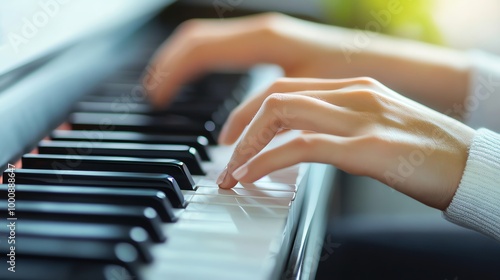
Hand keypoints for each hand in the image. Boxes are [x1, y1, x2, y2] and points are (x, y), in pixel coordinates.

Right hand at [144, 13, 467, 112]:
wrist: (378, 62)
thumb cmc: (348, 77)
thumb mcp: (303, 96)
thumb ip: (262, 113)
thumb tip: (231, 140)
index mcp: (264, 38)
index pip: (199, 48)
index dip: (172, 72)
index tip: (155, 97)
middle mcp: (259, 30)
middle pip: (195, 40)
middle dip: (169, 66)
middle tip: (153, 95)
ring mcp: (263, 34)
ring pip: (207, 43)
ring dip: (183, 65)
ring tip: (168, 91)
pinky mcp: (268, 44)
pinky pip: (222, 50)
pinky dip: (203, 67)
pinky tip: (202, 86)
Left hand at [216, 77, 474, 209]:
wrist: (472, 165)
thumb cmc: (423, 152)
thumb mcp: (374, 127)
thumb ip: (338, 125)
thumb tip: (299, 141)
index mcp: (353, 87)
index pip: (284, 87)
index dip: (249, 111)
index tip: (234, 137)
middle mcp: (352, 94)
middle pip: (275, 96)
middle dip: (239, 125)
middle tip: (223, 155)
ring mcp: (359, 117)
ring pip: (281, 113)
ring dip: (246, 145)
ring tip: (231, 172)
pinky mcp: (367, 147)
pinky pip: (301, 146)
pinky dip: (267, 161)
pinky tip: (252, 176)